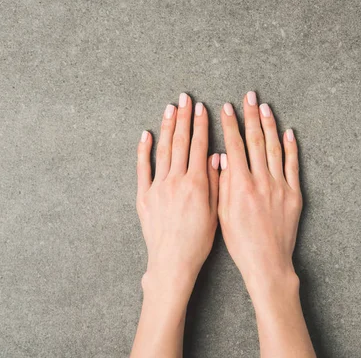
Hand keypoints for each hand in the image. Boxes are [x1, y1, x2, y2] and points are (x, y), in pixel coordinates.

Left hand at [136, 93, 219, 293]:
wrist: (173, 261)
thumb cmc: (198, 241)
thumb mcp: (215, 212)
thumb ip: (216, 183)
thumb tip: (217, 157)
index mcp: (196, 183)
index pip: (198, 146)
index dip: (200, 125)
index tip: (201, 108)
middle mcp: (176, 180)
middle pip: (180, 142)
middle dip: (183, 118)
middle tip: (185, 98)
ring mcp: (158, 186)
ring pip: (163, 150)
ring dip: (167, 127)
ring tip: (170, 108)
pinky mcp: (144, 196)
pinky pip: (143, 168)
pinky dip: (144, 150)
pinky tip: (146, 134)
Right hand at [218, 92, 313, 357]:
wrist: (267, 262)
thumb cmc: (240, 242)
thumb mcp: (222, 213)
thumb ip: (222, 184)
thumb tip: (220, 158)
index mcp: (240, 184)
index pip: (234, 146)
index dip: (230, 124)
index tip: (227, 108)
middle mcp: (261, 180)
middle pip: (255, 140)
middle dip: (251, 115)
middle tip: (249, 96)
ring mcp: (279, 186)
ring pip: (274, 148)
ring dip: (269, 125)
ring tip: (265, 106)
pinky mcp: (294, 194)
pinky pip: (293, 165)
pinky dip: (291, 147)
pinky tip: (288, 132)